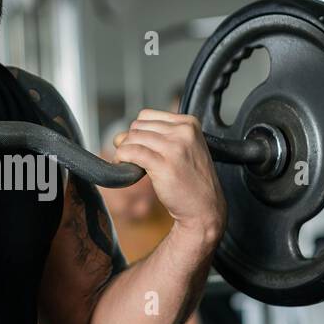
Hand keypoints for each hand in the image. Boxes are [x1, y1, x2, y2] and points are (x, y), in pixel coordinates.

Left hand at [111, 110, 225, 244]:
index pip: (147, 115)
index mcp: (189, 124)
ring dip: (123, 151)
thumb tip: (119, 136)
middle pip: (138, 126)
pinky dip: (121, 158)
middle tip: (131, 158)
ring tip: (127, 164)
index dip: (137, 131)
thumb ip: (152, 138)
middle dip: (129, 141)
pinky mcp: (164, 164)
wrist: (204, 207)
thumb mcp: (180, 150)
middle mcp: (183, 132)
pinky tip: (123, 167)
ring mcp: (174, 147)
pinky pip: (132, 152)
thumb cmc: (190, 181)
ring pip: (133, 138)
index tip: (138, 146)